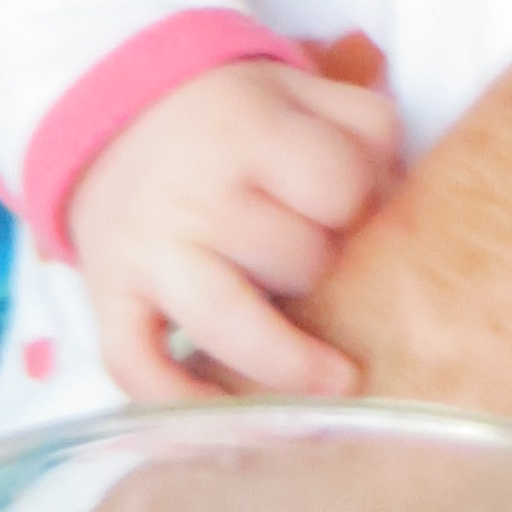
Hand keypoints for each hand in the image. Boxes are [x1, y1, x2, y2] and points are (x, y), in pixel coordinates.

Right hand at [65, 60, 401, 405]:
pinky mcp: (111, 297)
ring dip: (288, 361)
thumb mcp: (299, 89)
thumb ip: (363, 124)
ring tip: (337, 380)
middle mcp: (194, 191)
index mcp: (246, 127)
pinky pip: (139, 367)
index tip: (353, 210)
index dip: (362, 203)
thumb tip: (399, 195)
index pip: (338, 184)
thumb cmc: (232, 118)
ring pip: (230, 324)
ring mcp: (149, 249)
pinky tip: (230, 421)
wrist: (118, 121)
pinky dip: (181, 403)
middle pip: (296, 261)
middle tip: (318, 260)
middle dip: (322, 269)